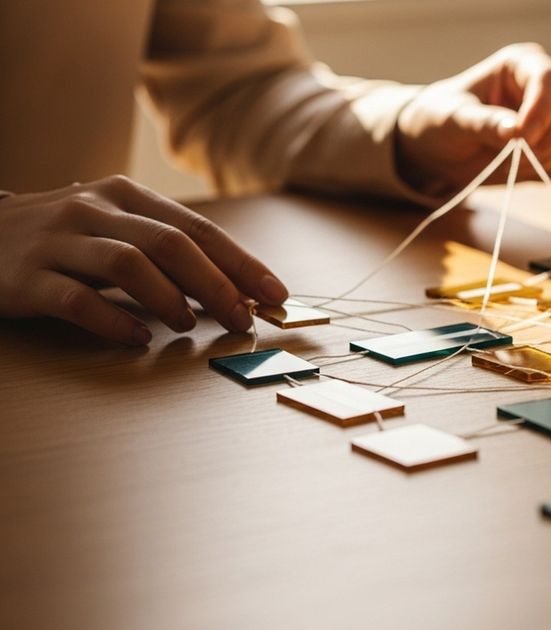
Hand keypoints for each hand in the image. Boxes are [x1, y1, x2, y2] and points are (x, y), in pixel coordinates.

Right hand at [0, 176, 288, 344]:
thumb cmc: (60, 238)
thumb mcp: (113, 227)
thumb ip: (165, 249)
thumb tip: (235, 287)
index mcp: (125, 195)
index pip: (198, 229)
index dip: (241, 262)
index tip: (276, 293)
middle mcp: (93, 209)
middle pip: (170, 244)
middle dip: (216, 284)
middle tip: (243, 318)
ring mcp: (57, 241)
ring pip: (126, 264)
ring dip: (169, 298)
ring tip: (189, 326)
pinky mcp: (25, 277)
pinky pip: (75, 299)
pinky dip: (112, 321)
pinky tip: (137, 338)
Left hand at [395, 43, 550, 195]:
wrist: (443, 151)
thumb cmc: (443, 122)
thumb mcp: (452, 119)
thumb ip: (482, 122)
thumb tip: (515, 131)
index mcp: (521, 64)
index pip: (550, 79)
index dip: (542, 110)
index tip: (519, 138)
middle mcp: (549, 85)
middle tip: (521, 153)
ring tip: (514, 163)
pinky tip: (526, 171)